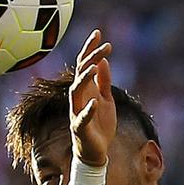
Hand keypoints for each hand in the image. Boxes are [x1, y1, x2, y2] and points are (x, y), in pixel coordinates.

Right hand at [68, 29, 115, 166]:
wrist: (96, 152)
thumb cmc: (100, 125)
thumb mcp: (107, 99)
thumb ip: (104, 81)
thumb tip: (103, 61)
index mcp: (86, 89)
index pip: (85, 64)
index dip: (90, 48)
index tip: (98, 32)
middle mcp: (79, 97)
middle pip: (81, 73)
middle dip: (91, 58)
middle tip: (105, 46)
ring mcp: (77, 112)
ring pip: (76, 92)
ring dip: (84, 79)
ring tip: (94, 68)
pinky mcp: (79, 128)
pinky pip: (82, 117)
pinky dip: (88, 110)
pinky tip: (95, 102)